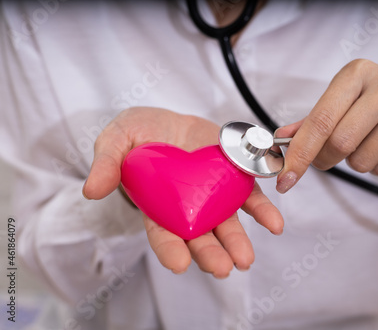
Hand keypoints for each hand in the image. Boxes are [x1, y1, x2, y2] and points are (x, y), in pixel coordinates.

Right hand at [83, 107, 283, 277]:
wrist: (170, 119)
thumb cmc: (140, 134)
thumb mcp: (117, 139)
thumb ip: (107, 163)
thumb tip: (91, 190)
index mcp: (157, 205)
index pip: (162, 233)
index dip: (169, 250)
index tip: (178, 264)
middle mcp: (187, 207)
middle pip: (199, 236)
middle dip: (210, 253)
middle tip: (222, 268)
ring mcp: (212, 195)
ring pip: (226, 223)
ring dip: (238, 241)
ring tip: (246, 259)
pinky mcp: (233, 178)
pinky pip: (250, 196)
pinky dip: (262, 211)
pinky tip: (274, 224)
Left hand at [275, 59, 377, 192]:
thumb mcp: (346, 101)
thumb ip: (312, 121)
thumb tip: (282, 140)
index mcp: (357, 73)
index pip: (320, 119)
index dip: (300, 153)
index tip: (285, 177)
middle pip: (339, 142)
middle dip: (325, 159)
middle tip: (327, 159)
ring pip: (361, 160)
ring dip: (355, 162)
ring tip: (369, 143)